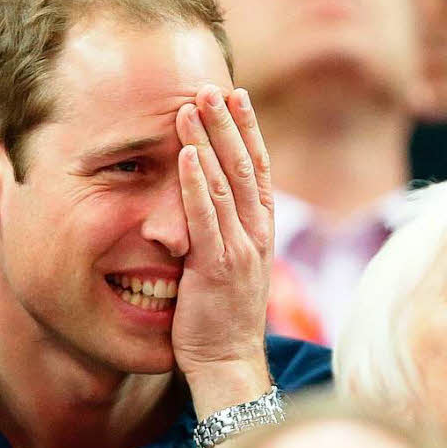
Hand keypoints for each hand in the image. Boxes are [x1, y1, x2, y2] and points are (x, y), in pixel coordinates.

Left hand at [171, 85, 273, 416]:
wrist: (228, 361)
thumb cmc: (223, 317)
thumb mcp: (232, 267)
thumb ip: (226, 233)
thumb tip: (208, 203)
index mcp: (262, 232)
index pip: (257, 171)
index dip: (249, 132)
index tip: (238, 98)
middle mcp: (258, 234)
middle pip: (245, 167)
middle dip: (231, 124)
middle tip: (215, 86)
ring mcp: (240, 249)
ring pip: (226, 183)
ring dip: (209, 141)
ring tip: (194, 105)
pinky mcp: (216, 266)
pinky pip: (206, 217)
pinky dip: (195, 183)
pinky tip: (184, 154)